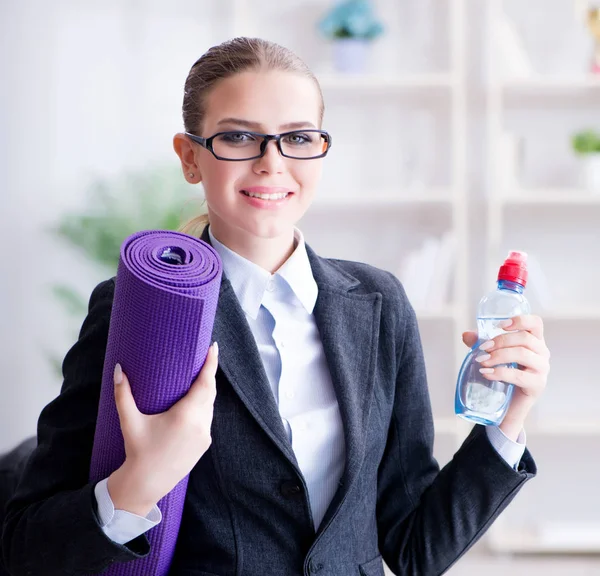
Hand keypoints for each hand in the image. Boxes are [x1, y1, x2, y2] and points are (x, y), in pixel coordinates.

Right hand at [107, 342, 218, 515]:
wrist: (146, 484)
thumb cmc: (137, 451)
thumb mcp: (130, 421)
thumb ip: (123, 394)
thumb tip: (118, 369)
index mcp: (186, 415)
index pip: (205, 383)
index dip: (211, 364)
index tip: (214, 347)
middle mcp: (200, 424)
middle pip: (210, 391)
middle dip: (209, 373)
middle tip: (206, 355)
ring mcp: (204, 435)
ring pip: (210, 406)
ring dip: (207, 390)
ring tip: (202, 375)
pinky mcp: (204, 444)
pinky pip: (208, 418)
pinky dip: (205, 406)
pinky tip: (198, 400)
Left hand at [462, 315, 550, 440]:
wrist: (507, 406)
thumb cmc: (501, 376)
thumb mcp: (490, 355)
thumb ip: (480, 343)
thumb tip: (466, 335)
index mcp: (534, 341)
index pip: (535, 323)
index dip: (520, 320)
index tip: (500, 325)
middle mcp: (542, 353)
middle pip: (525, 338)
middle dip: (500, 341)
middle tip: (482, 349)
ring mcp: (542, 369)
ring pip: (523, 354)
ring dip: (499, 355)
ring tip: (482, 362)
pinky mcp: (537, 385)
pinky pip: (520, 375)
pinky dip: (500, 372)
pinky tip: (487, 374)